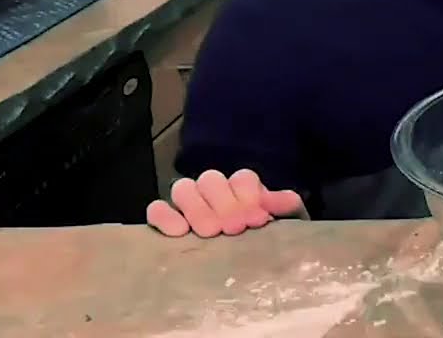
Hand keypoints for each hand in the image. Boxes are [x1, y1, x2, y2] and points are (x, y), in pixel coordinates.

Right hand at [146, 169, 307, 237]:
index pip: (242, 178)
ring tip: (210, 232)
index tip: (257, 220)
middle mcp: (215, 190)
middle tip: (234, 229)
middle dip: (224, 204)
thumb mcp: (286, 222)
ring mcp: (189, 204)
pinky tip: (179, 232)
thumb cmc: (269, 239)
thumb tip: (275, 201)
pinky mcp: (167, 221)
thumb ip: (285, 206)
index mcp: (243, 188)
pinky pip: (157, 209)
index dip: (249, 195)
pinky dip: (164, 216)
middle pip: (210, 180)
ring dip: (196, 209)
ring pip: (183, 189)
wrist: (255, 264)